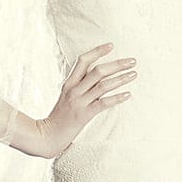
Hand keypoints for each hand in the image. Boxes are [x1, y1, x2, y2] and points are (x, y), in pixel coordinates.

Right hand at [35, 42, 137, 158]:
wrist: (47, 135)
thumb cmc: (59, 117)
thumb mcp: (66, 97)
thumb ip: (78, 86)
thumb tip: (95, 77)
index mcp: (69, 83)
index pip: (83, 61)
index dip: (97, 51)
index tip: (111, 45)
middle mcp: (74, 90)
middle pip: (98, 71)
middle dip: (117, 64)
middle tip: (132, 61)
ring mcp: (79, 102)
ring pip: (102, 86)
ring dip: (120, 79)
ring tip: (134, 74)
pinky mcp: (84, 115)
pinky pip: (103, 103)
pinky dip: (117, 98)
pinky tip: (128, 95)